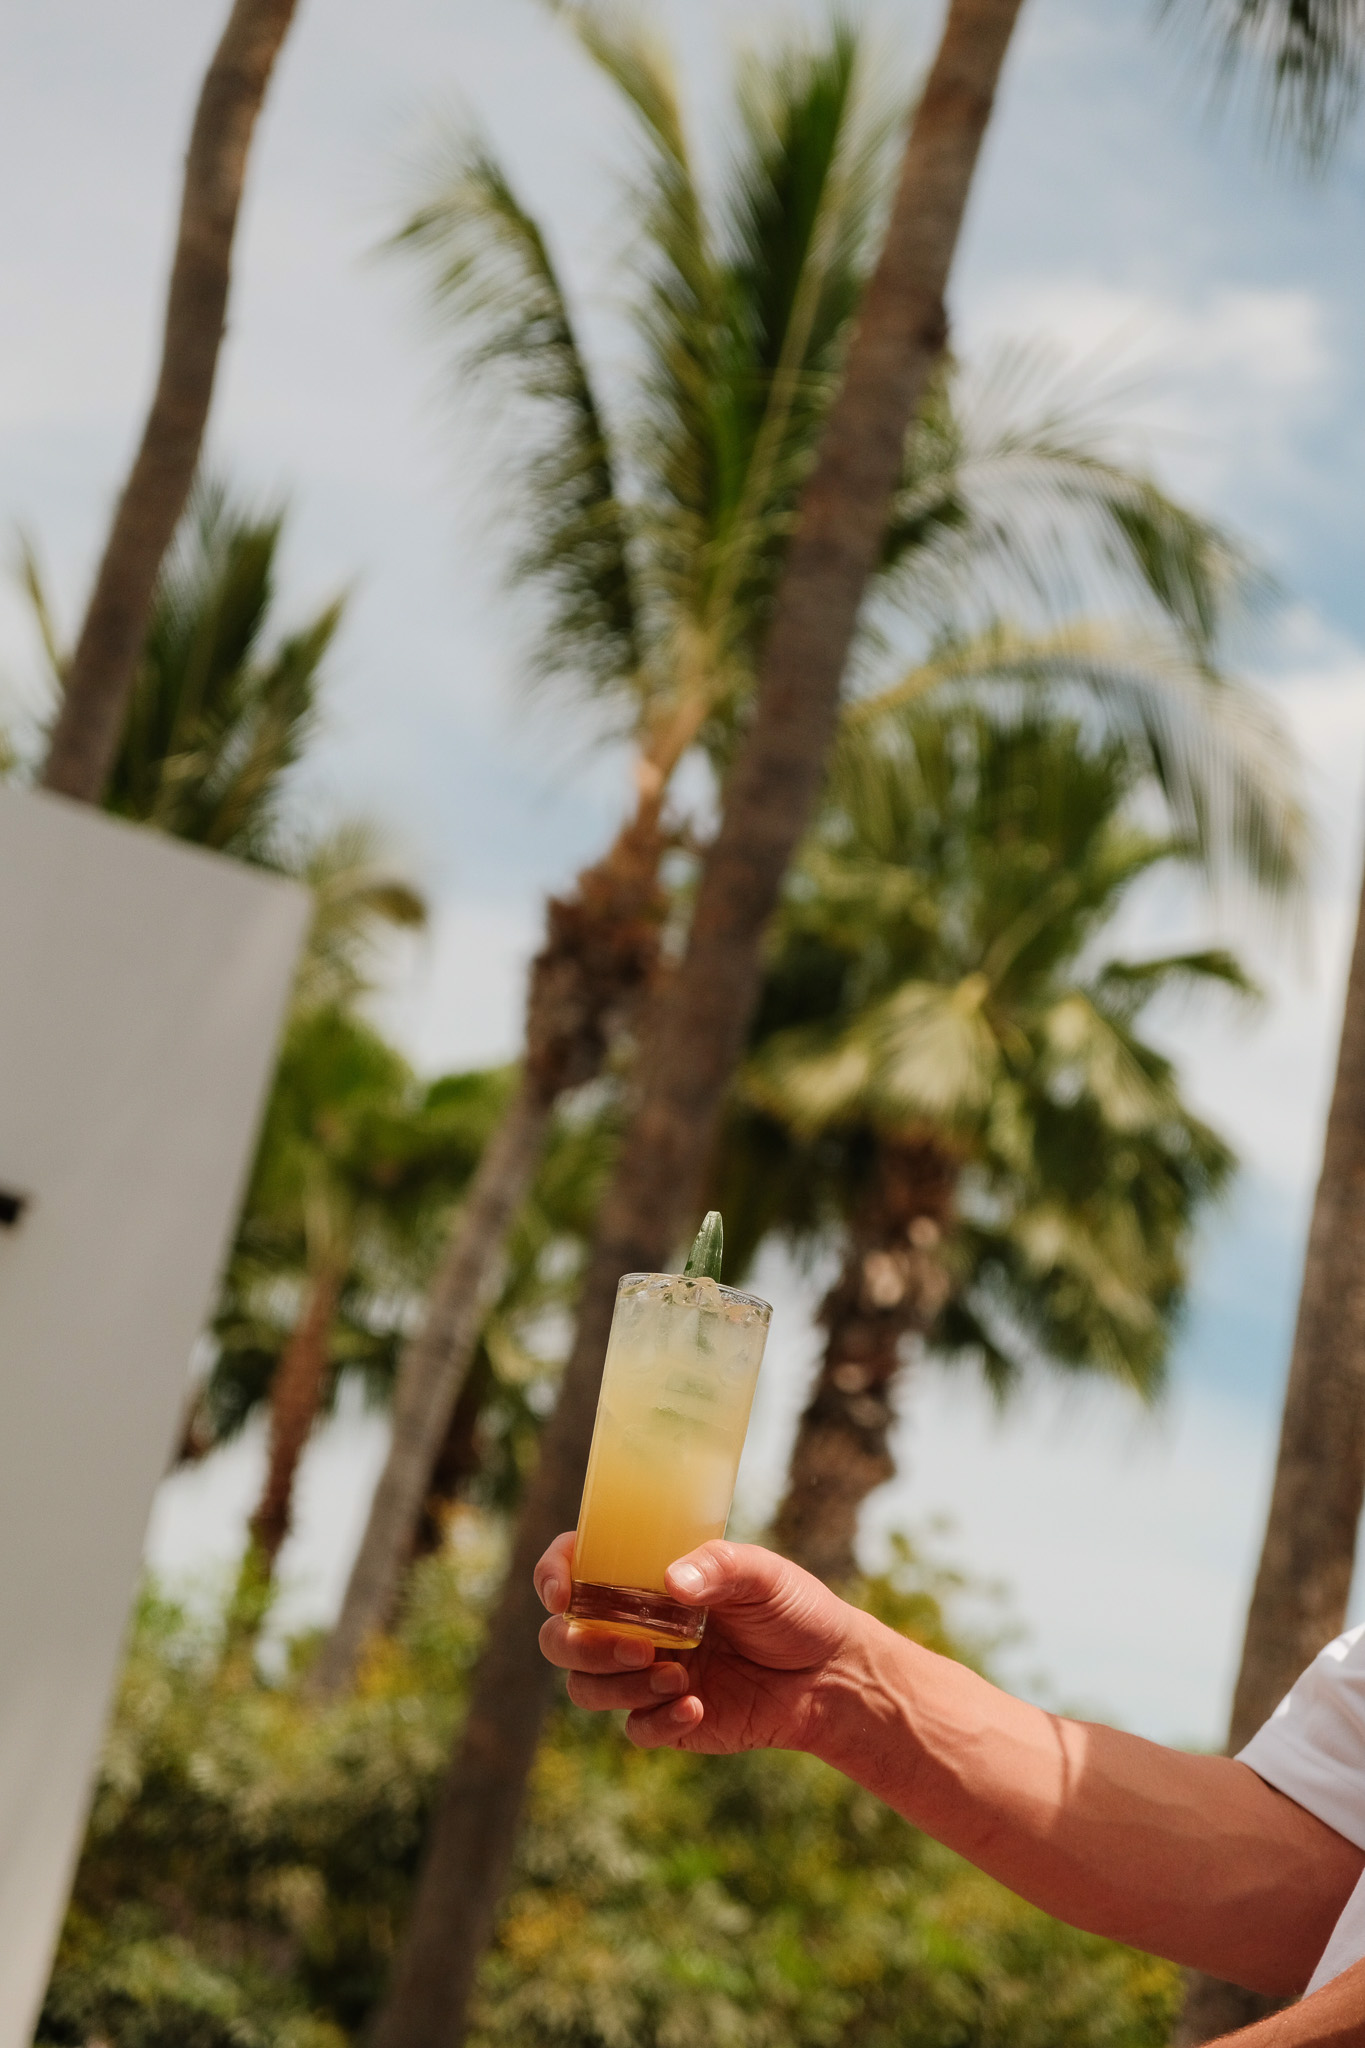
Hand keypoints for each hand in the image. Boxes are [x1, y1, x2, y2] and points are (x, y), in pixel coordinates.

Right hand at [535, 1533, 860, 1752]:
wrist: (829, 1675)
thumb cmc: (792, 1609)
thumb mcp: (762, 1574)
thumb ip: (719, 1568)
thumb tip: (672, 1582)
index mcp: (643, 1578)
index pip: (572, 1568)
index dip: (552, 1576)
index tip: (563, 1593)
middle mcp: (632, 1626)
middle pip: (560, 1639)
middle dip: (583, 1647)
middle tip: (638, 1650)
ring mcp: (644, 1675)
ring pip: (585, 1688)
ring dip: (620, 1686)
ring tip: (681, 1677)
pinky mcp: (666, 1719)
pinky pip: (634, 1729)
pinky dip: (657, 1721)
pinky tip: (698, 1708)